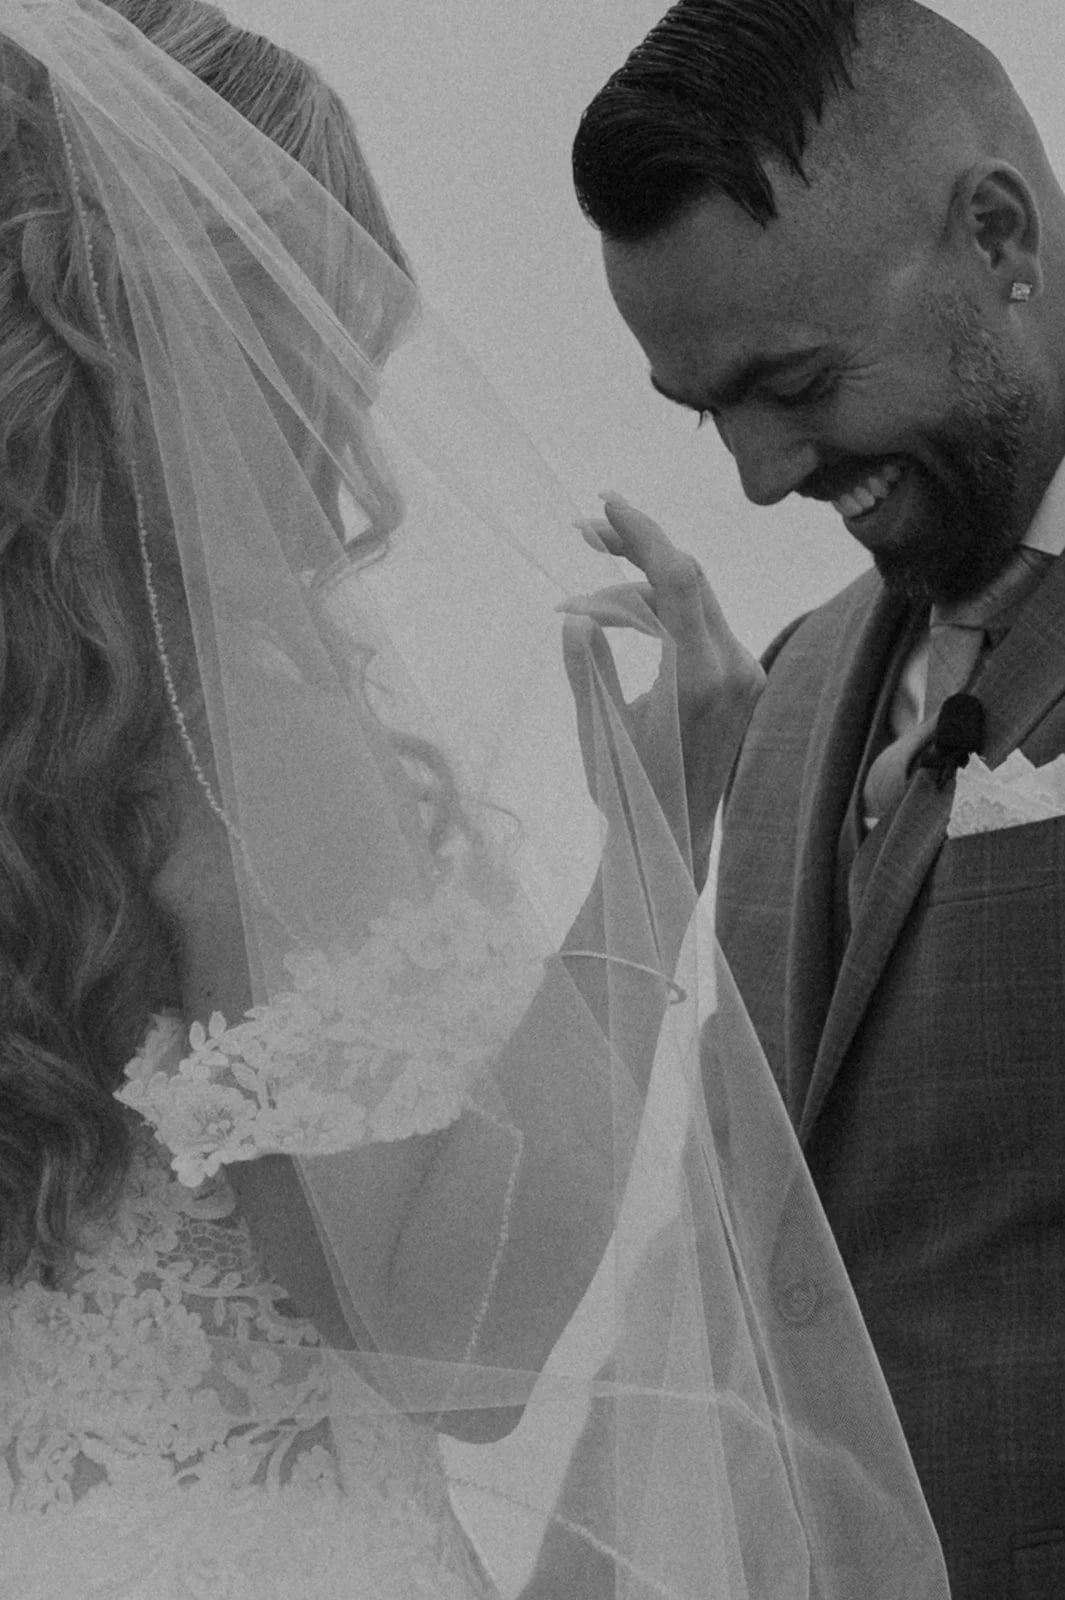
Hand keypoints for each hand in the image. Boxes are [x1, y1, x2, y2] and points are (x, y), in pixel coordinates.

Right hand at [557, 494, 762, 892]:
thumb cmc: (628, 793)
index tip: (608, 503)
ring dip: (641, 586)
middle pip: (687, 579)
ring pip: (692, 599)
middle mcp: (732, 669)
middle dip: (636, 550)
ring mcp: (744, 674)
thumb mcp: (597, 729)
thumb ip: (588, 668)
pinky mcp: (742, 680)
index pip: (676, 580)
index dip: (642, 533)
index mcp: (697, 679)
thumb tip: (577, 616)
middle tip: (584, 531)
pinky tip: (620, 616)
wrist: (673, 839)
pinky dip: (660, 612)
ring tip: (586, 589)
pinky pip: (700, 624)